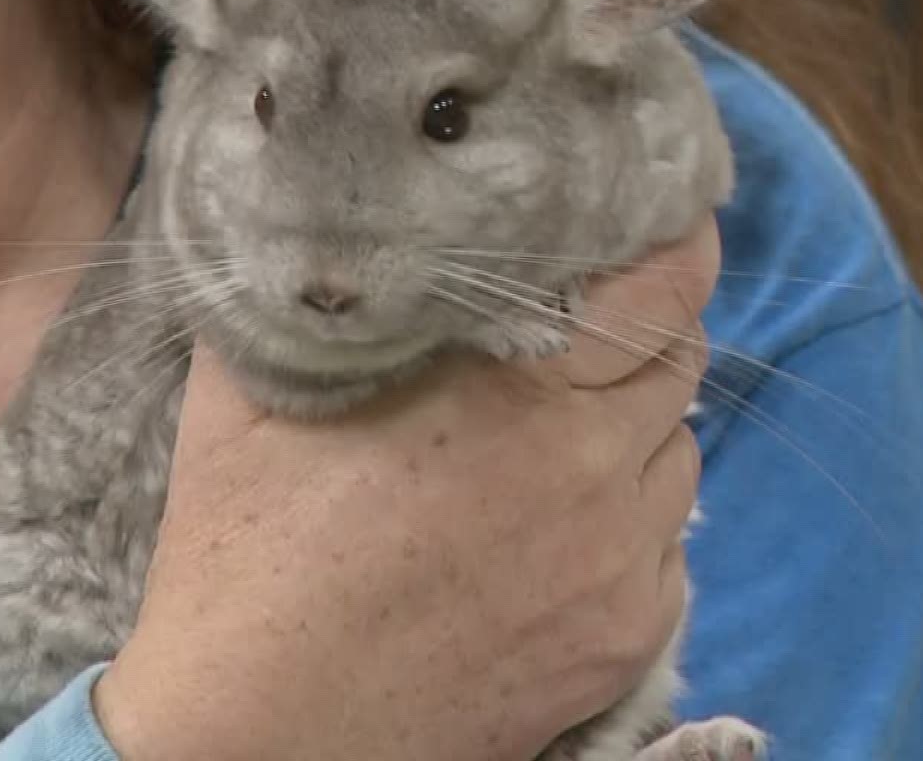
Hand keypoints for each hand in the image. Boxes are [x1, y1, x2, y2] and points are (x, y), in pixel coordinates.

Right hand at [92, 216, 720, 760]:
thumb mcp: (247, 392)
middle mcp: (592, 474)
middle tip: (570, 324)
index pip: (664, 286)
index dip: (671, 237)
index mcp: (517, 395)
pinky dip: (622, 522)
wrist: (259, 729)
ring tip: (541, 437)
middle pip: (679, 362)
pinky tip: (540, 528)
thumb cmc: (243, 555)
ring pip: (674, 455)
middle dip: (636, 330)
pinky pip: (662, 548)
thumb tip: (308, 212)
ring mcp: (617, 566)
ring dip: (629, 427)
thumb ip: (304, 291)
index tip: (648, 214)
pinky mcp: (622, 641)